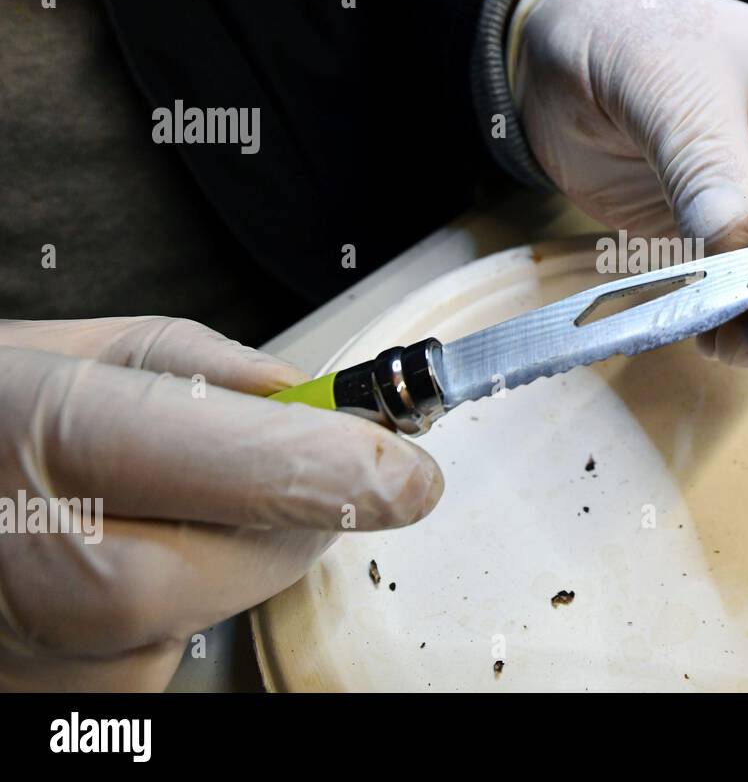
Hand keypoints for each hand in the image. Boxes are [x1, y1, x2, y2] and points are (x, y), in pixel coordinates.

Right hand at [0, 317, 441, 690]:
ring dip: (225, 563)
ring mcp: (32, 643)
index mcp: (46, 425)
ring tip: (153, 510)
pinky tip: (110, 566)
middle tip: (292, 472)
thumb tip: (305, 396)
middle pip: (246, 558)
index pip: (249, 465)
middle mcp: (35, 551)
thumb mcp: (62, 345)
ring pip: (208, 617)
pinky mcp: (42, 702)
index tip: (411, 472)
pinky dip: (167, 615)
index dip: (347, 467)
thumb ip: (198, 365)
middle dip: (294, 512)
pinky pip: (156, 663)